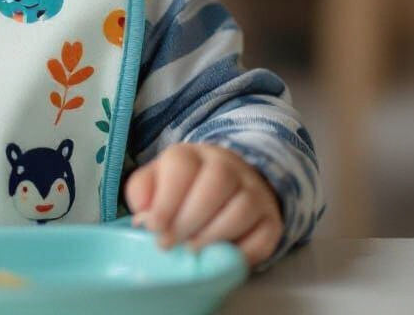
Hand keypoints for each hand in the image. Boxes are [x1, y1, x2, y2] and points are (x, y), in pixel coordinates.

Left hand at [124, 143, 282, 268]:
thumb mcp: (158, 181)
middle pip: (215, 182)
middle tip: (170, 244)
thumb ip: (143, 191)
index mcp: (193, 154)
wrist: (230, 191)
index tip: (155, 227)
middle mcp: (227, 166)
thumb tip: (143, 216)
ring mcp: (254, 191)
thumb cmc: (184, 189)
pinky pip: (262, 236)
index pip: (182, 165)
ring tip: (192, 252)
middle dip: (189, 218)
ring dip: (213, 235)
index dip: (166, 198)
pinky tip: (220, 259)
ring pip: (241, 208)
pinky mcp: (271, 220)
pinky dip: (241, 252)